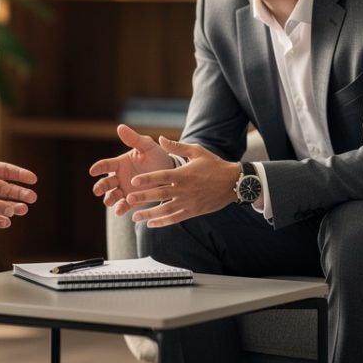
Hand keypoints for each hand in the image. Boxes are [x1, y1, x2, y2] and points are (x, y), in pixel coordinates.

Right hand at [88, 124, 174, 215]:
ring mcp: (125, 189)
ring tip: (109, 202)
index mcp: (120, 163)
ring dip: (109, 199)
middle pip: (105, 183)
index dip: (98, 168)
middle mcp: (119, 177)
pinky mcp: (133, 200)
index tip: (93, 171)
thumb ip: (134, 139)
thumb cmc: (158, 156)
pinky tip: (120, 211)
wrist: (171, 172)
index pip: (105, 165)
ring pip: (112, 196)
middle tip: (97, 191)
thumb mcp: (147, 146)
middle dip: (100, 187)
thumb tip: (120, 127)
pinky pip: (124, 205)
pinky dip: (120, 208)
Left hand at [123, 136, 241, 227]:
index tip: (134, 181)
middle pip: (161, 194)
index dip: (147, 179)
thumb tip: (160, 139)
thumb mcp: (197, 151)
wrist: (233, 182)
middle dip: (143, 198)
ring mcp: (189, 202)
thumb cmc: (214, 164)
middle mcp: (185, 189)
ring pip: (166, 210)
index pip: (162, 176)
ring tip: (134, 216)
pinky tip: (151, 224)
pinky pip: (176, 218)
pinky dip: (163, 222)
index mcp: (184, 174)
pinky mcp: (193, 211)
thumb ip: (177, 146)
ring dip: (149, 214)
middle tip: (128, 199)